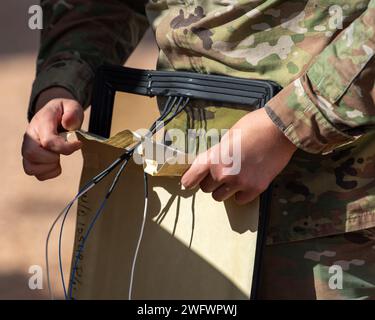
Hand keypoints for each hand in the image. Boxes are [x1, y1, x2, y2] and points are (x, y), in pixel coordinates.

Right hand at [22, 87, 82, 180]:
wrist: (53, 115)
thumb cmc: (63, 112)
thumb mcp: (71, 106)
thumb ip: (73, 112)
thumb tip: (68, 123)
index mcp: (41, 123)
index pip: (48, 140)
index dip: (65, 147)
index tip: (79, 144)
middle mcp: (30, 137)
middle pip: (32, 154)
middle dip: (53, 157)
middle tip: (62, 152)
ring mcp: (28, 149)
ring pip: (30, 168)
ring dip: (49, 167)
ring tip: (58, 157)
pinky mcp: (30, 159)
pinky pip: (35, 174)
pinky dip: (48, 173)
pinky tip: (55, 163)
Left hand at [181, 108, 296, 204]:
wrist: (280, 130)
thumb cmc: (253, 126)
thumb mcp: (227, 137)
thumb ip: (216, 154)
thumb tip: (210, 165)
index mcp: (213, 158)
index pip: (191, 178)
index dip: (189, 181)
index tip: (188, 183)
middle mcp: (223, 174)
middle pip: (206, 188)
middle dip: (211, 181)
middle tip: (221, 173)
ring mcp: (239, 183)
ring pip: (220, 197)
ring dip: (223, 189)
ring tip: (234, 178)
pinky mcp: (255, 189)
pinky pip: (239, 200)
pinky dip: (240, 193)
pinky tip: (246, 182)